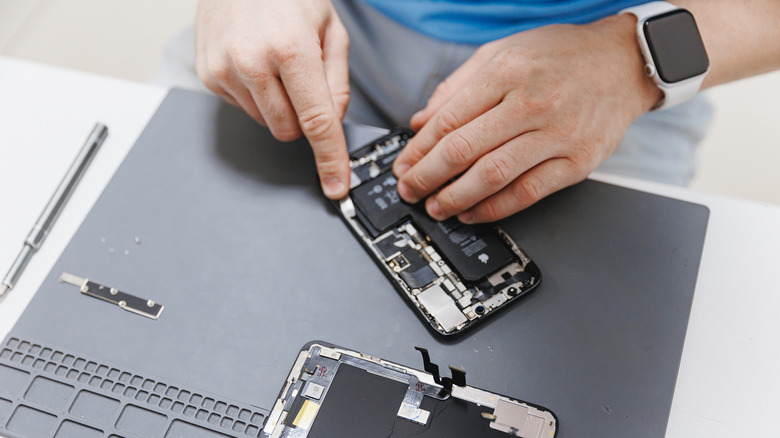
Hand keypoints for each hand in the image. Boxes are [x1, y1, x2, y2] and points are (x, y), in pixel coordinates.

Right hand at [196, 0, 350, 197]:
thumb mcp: (330, 28)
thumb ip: (337, 81)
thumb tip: (333, 123)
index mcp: (291, 49)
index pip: (316, 121)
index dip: (330, 158)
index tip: (334, 184)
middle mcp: (252, 62)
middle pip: (289, 129)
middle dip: (303, 115)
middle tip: (301, 77)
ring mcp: (224, 70)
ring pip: (266, 122)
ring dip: (278, 104)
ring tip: (275, 62)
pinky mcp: (207, 75)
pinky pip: (243, 108)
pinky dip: (256, 94)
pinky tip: (255, 62)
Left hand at [393, 15, 661, 222]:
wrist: (624, 61)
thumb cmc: (561, 56)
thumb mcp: (502, 52)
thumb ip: (457, 86)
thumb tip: (421, 122)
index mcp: (506, 72)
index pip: (448, 120)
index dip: (419, 150)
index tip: (403, 166)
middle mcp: (530, 103)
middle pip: (464, 150)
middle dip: (428, 177)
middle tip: (410, 190)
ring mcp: (557, 134)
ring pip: (493, 175)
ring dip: (456, 198)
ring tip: (436, 207)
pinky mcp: (577, 161)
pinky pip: (528, 192)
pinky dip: (495, 208)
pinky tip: (474, 212)